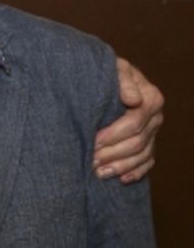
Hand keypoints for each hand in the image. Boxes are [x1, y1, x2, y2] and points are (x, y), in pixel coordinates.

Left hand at [93, 56, 162, 182]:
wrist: (108, 76)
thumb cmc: (108, 71)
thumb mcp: (114, 68)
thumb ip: (123, 80)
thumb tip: (132, 99)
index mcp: (151, 98)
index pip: (134, 122)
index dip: (114, 134)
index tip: (94, 140)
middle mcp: (156, 117)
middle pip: (137, 142)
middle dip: (113, 153)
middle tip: (90, 159)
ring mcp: (153, 131)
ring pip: (141, 155)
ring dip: (120, 166)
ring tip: (98, 172)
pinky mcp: (149, 142)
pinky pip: (147, 162)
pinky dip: (135, 172)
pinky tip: (120, 179)